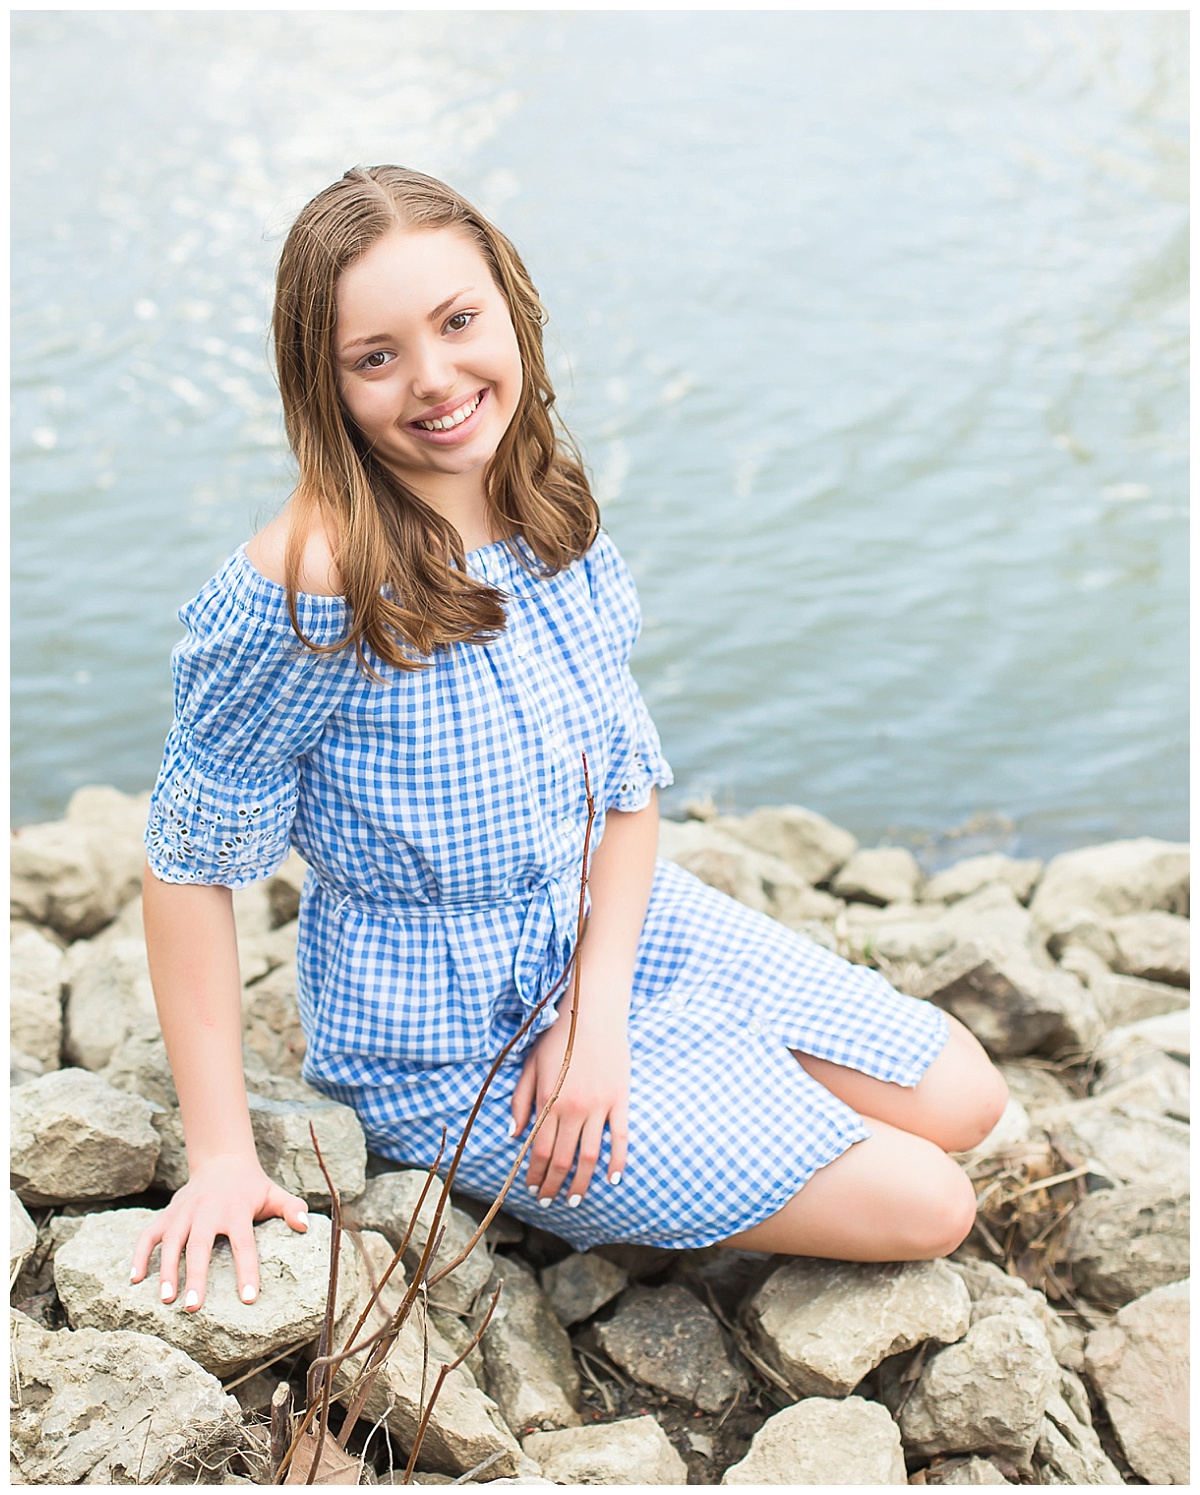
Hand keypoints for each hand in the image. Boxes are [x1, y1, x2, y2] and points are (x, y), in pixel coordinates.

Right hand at [130, 1155, 308, 1310]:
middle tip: (193, 1307)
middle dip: (195, 1276)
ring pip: (171, 1240)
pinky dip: (139, 1254)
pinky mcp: (167, 1213)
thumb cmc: (252, 1187)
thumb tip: (305, 1226)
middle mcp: (208, 1210)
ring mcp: (184, 1212)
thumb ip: (291, 1208)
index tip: (248, 1299)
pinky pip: (148, 1234)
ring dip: (166, 1269)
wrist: (222, 1161)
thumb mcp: (275, 1193)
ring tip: (166, 1299)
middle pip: (200, 1245)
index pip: (244, 1243)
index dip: (247, 1271)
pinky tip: (134, 1279)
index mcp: (237, 1209)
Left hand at [511, 999, 629, 1207]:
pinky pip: (620, 1138)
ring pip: (590, 1156)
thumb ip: (520, 1101)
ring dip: (582, 1182)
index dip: (535, 1173)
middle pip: (562, 1158)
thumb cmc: (559, 1037)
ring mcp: (599, 1106)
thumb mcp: (531, 1066)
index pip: (539, 1149)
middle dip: (553, 1184)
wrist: (593, 1012)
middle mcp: (573, 1109)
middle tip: (549, 1201)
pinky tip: (613, 1180)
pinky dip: (618, 1162)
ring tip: (574, 1199)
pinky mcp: (620, 1100)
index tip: (532, 1188)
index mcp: (548, 1101)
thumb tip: (513, 1134)